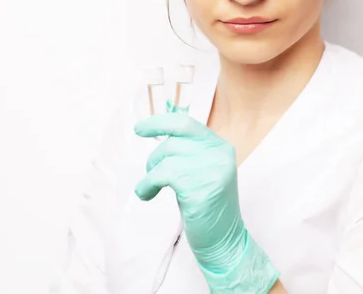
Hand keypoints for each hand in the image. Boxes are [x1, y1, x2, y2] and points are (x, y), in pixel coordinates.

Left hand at [133, 112, 245, 271]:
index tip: (139, 128)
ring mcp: (212, 171)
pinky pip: (162, 176)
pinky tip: (147, 195)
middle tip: (152, 174)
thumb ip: (188, 151)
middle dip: (155, 158)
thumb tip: (157, 132)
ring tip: (149, 188)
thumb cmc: (206, 206)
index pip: (185, 123)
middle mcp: (219, 154)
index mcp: (220, 146)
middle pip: (172, 142)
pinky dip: (148, 185)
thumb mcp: (201, 170)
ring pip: (166, 158)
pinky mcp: (201, 189)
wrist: (223, 240)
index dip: (159, 122)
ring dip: (150, 174)